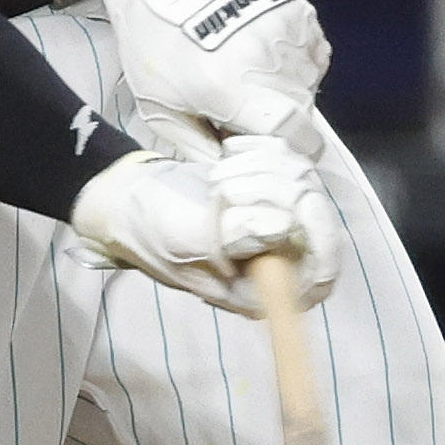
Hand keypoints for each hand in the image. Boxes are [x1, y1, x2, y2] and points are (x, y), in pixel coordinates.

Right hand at [68, 131, 340, 313]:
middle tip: (224, 184)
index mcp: (259, 291)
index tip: (288, 208)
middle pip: (315, 220)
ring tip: (216, 177)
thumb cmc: (148, 225)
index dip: (317, 239)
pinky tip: (229, 157)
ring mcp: (273, 225)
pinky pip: (289, 162)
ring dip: (260, 168)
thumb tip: (284, 227)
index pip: (320, 273)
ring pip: (304, 184)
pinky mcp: (266, 191)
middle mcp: (274, 262)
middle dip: (274, 191)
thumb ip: (235, 238)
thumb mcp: (187, 237)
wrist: (125, 194)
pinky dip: (261, 152)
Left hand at [101, 0, 328, 145]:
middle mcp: (270, 59)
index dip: (293, 150)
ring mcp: (288, 29)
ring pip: (307, 81)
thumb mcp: (160, 107)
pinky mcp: (298, 8)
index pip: (295, 133)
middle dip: (281, 120)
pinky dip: (296, 61)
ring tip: (248, 75)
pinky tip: (264, 54)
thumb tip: (233, 170)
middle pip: (302, 110)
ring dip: (286, 89)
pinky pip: (313, 52)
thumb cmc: (153, 44)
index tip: (274, 148)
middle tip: (244, 110)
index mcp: (232, 88)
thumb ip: (200, 146)